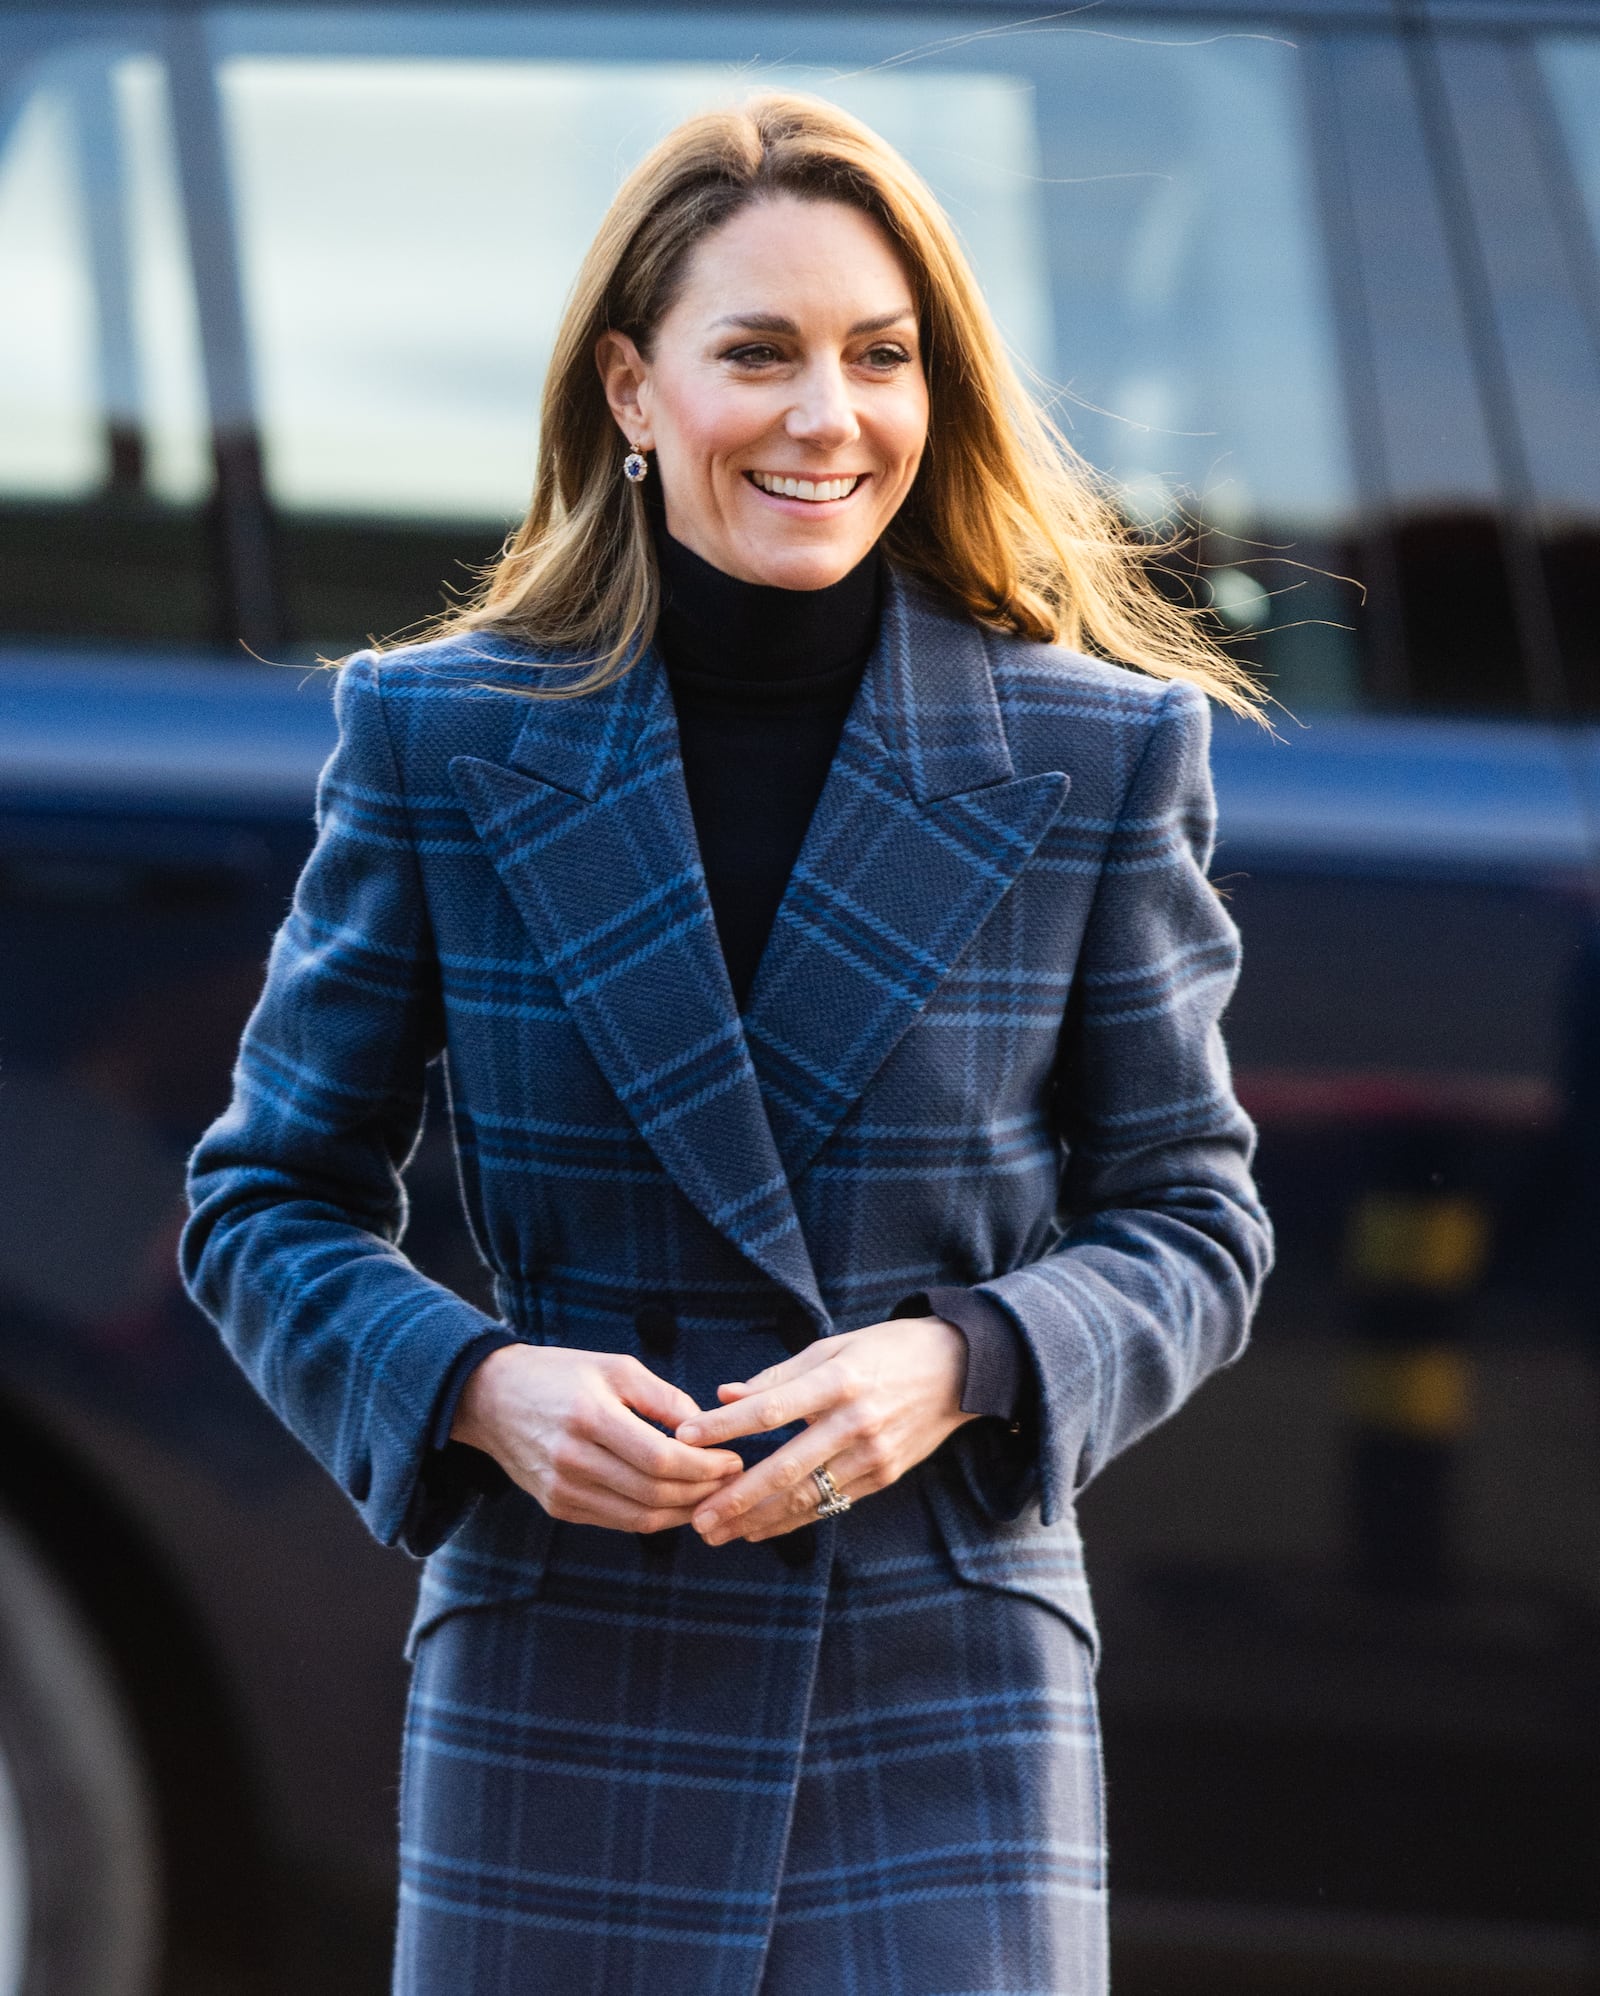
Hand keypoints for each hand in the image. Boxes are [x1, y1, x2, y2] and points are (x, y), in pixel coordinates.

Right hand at [452, 1345, 744, 1531]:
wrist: (491, 1398)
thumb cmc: (561, 1374)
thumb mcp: (615, 1367)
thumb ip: (664, 1398)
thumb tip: (708, 1429)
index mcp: (590, 1416)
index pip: (661, 1458)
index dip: (704, 1466)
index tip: (733, 1459)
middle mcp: (573, 1459)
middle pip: (654, 1492)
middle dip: (703, 1490)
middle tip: (733, 1479)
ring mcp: (563, 1489)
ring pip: (640, 1516)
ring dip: (684, 1511)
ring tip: (714, 1495)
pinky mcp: (558, 1506)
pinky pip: (618, 1521)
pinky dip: (654, 1517)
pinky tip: (678, 1504)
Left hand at [673, 1317, 975, 1544]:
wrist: (960, 1370)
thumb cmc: (886, 1351)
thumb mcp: (833, 1347)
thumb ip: (778, 1376)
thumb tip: (723, 1396)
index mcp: (838, 1379)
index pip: (772, 1408)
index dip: (725, 1426)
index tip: (685, 1438)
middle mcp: (856, 1421)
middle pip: (787, 1466)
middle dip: (737, 1496)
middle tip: (696, 1517)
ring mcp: (873, 1454)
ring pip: (807, 1496)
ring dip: (758, 1519)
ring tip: (717, 1531)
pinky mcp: (884, 1477)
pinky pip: (830, 1504)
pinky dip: (792, 1520)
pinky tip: (758, 1529)